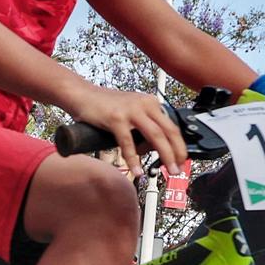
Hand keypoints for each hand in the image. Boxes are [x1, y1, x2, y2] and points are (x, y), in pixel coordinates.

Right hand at [65, 83, 187, 178]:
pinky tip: (137, 170)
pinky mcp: (116, 118)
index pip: (172, 126)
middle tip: (179, 168)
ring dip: (165, 155)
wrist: (83, 94)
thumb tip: (155, 148)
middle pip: (169, 131)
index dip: (180, 145)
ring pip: (155, 136)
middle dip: (177, 152)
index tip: (181, 160)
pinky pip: (128, 143)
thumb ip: (145, 126)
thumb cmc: (106, 106)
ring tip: (168, 170)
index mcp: (151, 103)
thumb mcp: (132, 112)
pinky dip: (134, 159)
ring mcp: (131, 111)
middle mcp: (145, 104)